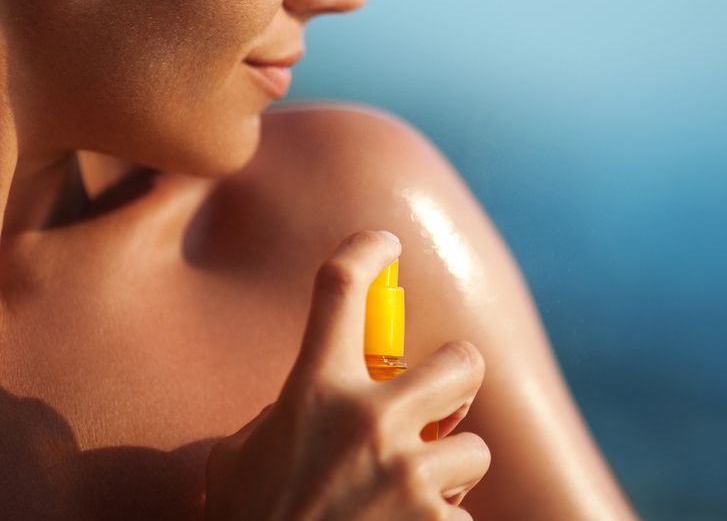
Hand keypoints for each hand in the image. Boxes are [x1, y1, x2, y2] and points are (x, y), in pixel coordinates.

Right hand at [204, 230, 490, 519]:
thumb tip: (311, 403)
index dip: (366, 251)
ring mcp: (409, 474)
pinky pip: (463, 517)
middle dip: (458, 383)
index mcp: (314, 391)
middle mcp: (369, 421)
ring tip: (408, 503)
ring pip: (473, 450)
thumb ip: (281, 417)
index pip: (339, 289)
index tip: (384, 243)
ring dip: (448, 477)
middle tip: (439, 409)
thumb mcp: (242, 459)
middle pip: (462, 362)